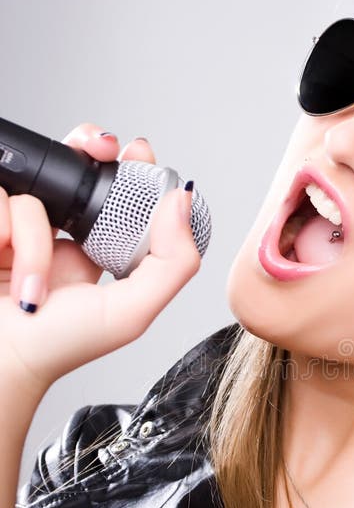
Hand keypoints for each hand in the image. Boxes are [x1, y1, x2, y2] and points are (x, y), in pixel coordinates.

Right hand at [0, 123, 200, 396]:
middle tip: (98, 148)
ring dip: (34, 239)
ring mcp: (17, 227)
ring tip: (33, 287)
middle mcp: (58, 232)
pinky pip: (0, 202)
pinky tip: (6, 274)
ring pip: (33, 193)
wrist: (0, 360)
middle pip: (72, 166)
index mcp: (96, 249)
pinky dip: (3, 237)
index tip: (136, 151)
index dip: (127, 166)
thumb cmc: (59, 347)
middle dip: (84, 147)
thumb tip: (181, 201)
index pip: (116, 192)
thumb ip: (170, 262)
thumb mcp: (131, 311)